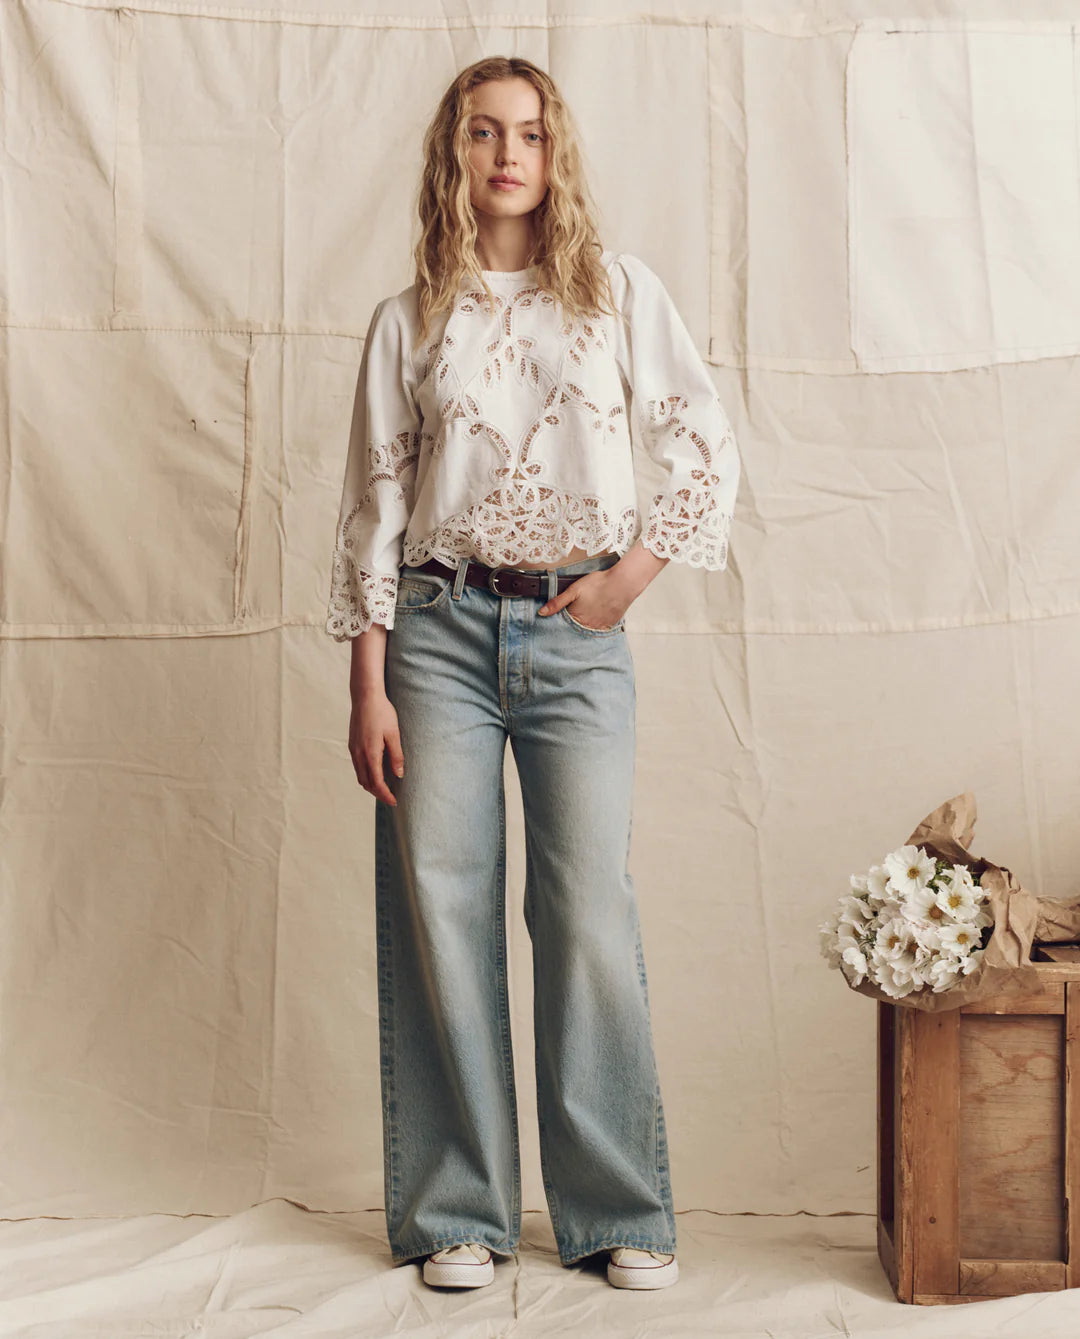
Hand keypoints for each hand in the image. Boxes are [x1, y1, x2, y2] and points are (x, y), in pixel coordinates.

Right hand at [349, 690, 403, 805]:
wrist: (365, 697)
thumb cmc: (382, 713)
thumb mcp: (394, 734)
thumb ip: (396, 756)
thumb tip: (399, 775)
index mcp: (370, 754)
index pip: (377, 783)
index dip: (386, 795)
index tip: (395, 801)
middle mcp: (359, 754)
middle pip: (366, 783)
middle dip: (378, 793)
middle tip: (391, 797)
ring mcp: (353, 749)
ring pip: (360, 776)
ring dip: (371, 785)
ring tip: (384, 788)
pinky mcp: (352, 744)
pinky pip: (357, 766)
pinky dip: (365, 774)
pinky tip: (375, 772)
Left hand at [537, 566, 633, 629]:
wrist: (622, 583)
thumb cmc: (598, 584)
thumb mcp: (573, 590)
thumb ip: (557, 602)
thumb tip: (541, 613)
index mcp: (576, 617)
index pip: (562, 626)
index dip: (558, 623)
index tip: (554, 623)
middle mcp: (586, 626)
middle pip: (574, 631)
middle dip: (570, 628)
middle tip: (571, 620)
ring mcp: (599, 627)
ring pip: (586, 632)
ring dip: (582, 628)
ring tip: (582, 620)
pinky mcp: (609, 625)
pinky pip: (599, 631)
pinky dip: (594, 627)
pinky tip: (594, 620)